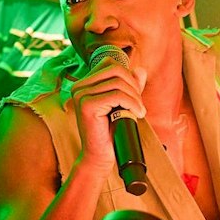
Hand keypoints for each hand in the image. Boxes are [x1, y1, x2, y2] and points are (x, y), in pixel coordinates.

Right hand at [61, 50, 147, 171]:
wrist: (100, 155)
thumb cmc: (111, 131)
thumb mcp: (123, 104)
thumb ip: (130, 86)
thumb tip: (140, 70)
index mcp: (84, 84)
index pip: (110, 64)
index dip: (128, 76)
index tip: (135, 96)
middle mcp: (79, 87)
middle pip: (115, 70)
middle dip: (133, 86)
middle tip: (139, 105)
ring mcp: (81, 95)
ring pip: (118, 83)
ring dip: (135, 97)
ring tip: (139, 111)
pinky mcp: (87, 106)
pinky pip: (117, 96)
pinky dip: (132, 104)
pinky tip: (136, 114)